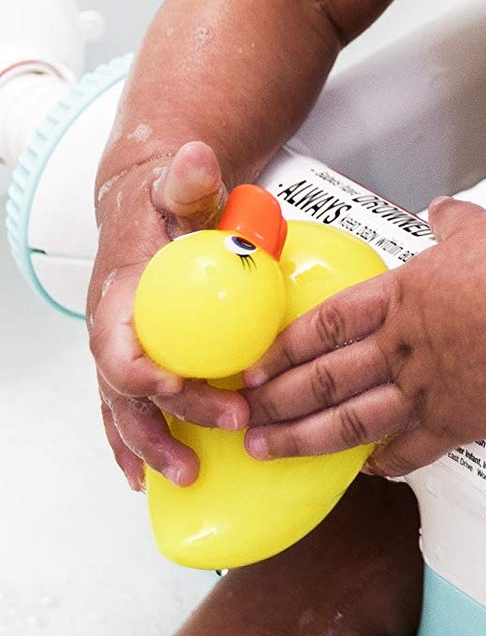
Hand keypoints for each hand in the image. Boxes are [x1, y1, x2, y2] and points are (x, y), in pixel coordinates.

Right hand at [88, 138, 249, 490]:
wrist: (148, 209)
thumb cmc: (164, 205)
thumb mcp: (178, 186)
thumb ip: (188, 178)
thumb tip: (195, 159)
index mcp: (119, 294)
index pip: (116, 344)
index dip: (139, 370)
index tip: (174, 386)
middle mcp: (113, 329)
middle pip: (125, 389)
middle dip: (164, 420)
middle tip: (222, 429)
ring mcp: (123, 350)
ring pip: (123, 410)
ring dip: (149, 446)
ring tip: (186, 475)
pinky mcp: (138, 361)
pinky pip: (129, 410)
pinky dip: (137, 443)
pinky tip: (151, 476)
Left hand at [242, 198, 485, 477]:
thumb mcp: (479, 232)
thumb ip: (452, 223)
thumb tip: (442, 209)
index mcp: (398, 299)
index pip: (323, 327)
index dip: (283, 349)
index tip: (253, 368)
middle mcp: (400, 348)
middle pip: (323, 379)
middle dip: (276, 402)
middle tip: (242, 418)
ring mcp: (423, 390)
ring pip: (349, 423)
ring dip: (303, 439)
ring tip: (269, 451)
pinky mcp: (455, 423)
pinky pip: (410, 451)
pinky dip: (385, 463)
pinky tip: (367, 469)